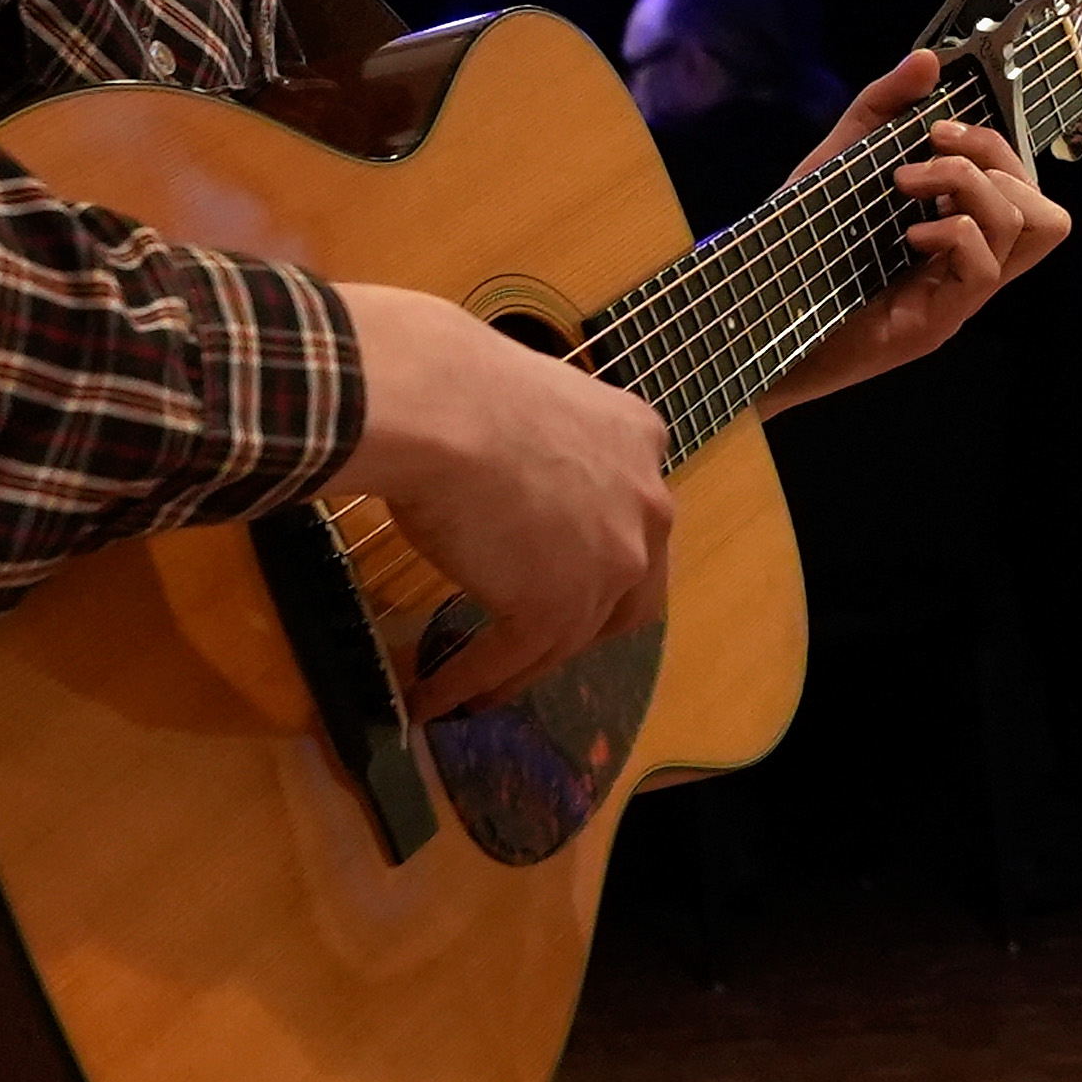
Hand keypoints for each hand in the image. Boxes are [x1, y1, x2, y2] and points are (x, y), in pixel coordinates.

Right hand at [332, 283, 677, 703]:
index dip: (605, 553)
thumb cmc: (463, 383)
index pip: (636, 516)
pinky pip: (512, 658)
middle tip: (538, 641)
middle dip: (589, 623)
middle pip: (633, 590)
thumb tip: (496, 461)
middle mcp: (645, 506)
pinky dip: (471, 682)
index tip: (568, 572)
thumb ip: (542, 443)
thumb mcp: (533, 401)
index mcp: (639, 442)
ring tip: (483, 690)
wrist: (443, 404)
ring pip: (569, 637)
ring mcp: (608, 563)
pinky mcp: (555, 608)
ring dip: (522, 669)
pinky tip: (436, 698)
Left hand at [757, 44, 1075, 410]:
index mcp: (958, 230)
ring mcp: (959, 296)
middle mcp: (970, 265)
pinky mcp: (936, 322)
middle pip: (1046, 209)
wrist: (749, 311)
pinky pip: (985, 268)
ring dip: (969, 185)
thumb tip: (930, 60)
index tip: (936, 128)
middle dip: (995, 158)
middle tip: (930, 151)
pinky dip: (953, 231)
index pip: (1027, 188)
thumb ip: (882, 108)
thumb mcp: (838, 159)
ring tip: (905, 184)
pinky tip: (907, 233)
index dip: (997, 145)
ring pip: (1029, 231)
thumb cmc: (795, 241)